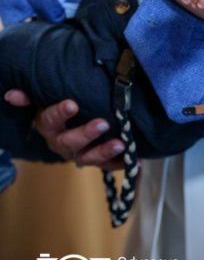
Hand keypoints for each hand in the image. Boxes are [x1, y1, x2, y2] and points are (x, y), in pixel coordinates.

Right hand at [4, 91, 124, 168]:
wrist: (68, 126)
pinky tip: (135, 159)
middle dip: (86, 134)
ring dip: (105, 151)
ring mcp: (78, 154)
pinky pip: (107, 165)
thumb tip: (11, 94)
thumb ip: (29, 97)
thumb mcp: (43, 100)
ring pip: (89, 157)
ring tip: (121, 143)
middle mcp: (62, 143)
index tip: (72, 103)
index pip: (50, 119)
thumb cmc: (57, 108)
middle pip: (70, 142)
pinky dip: (120, 163)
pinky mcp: (95, 160)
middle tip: (103, 123)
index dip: (60, 112)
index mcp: (48, 126)